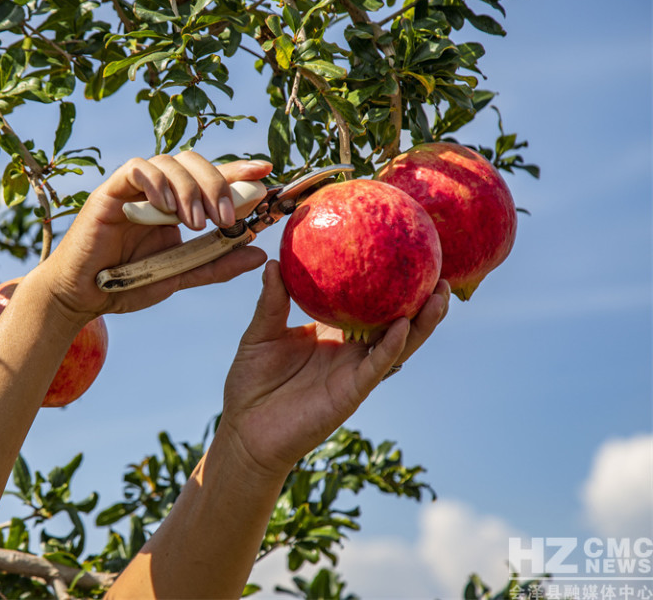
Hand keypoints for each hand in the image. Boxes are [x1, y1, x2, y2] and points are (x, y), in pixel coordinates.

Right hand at [37, 152, 272, 322]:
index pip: (212, 177)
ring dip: (189, 188)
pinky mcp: (110, 192)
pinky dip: (156, 182)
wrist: (84, 297)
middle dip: (217, 184)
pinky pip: (136, 169)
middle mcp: (158, 190)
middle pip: (194, 162)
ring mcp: (134, 189)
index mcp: (177, 205)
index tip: (266, 172)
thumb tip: (259, 253)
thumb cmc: (128, 284)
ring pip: (169, 162)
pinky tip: (165, 208)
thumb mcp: (181, 275)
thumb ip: (217, 264)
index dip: (239, 170)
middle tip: (225, 219)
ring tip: (197, 224)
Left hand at [218, 260, 450, 479]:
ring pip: (398, 344)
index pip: (366, 303)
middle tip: (440, 268)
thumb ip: (272, 301)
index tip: (405, 252)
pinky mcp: (351, 394)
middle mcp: (349, 351)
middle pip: (394, 320)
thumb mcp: (260, 334)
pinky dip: (391, 347)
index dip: (386, 283)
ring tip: (440, 295)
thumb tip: (276, 261)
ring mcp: (354, 372)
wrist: (245, 431)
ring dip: (421, 322)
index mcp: (331, 334)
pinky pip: (376, 367)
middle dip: (419, 299)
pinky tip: (401, 326)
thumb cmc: (250, 383)